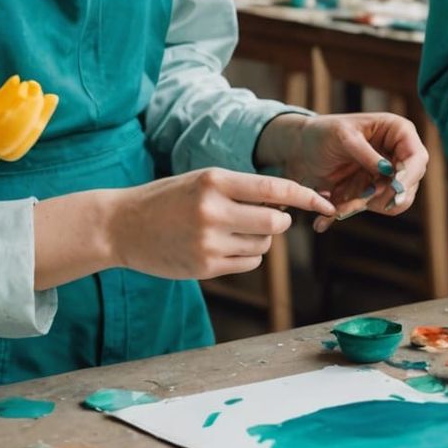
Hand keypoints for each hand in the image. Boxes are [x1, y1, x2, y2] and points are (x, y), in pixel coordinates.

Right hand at [108, 169, 333, 278]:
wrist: (122, 226)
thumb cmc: (168, 199)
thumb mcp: (202, 180)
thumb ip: (240, 190)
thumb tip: (285, 206)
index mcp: (215, 181)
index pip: (275, 189)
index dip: (306, 195)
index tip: (325, 201)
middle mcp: (213, 211)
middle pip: (275, 223)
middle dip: (278, 223)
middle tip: (266, 219)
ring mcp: (208, 242)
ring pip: (263, 247)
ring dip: (259, 241)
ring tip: (232, 232)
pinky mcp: (204, 268)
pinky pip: (247, 265)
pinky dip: (246, 257)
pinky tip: (224, 247)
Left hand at [259, 112, 428, 231]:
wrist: (301, 149)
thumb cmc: (323, 132)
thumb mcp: (343, 136)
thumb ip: (366, 153)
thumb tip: (388, 170)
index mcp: (397, 132)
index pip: (417, 158)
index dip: (409, 176)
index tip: (395, 189)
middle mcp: (397, 154)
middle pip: (408, 185)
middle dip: (382, 196)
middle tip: (359, 199)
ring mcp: (387, 175)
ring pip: (390, 202)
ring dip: (362, 205)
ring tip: (337, 204)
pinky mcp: (373, 191)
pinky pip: (370, 208)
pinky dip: (352, 210)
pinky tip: (332, 209)